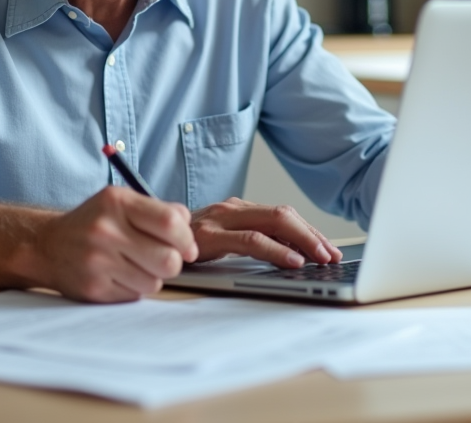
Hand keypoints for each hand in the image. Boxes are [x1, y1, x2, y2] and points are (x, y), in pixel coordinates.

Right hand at [41, 186, 197, 302]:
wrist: (47, 246)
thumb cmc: (94, 223)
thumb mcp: (122, 203)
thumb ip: (159, 211)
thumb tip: (189, 234)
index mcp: (117, 202)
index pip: (171, 222)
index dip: (186, 238)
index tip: (186, 247)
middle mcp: (105, 230)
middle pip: (168, 259)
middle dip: (174, 263)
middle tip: (163, 259)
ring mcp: (97, 261)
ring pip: (154, 282)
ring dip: (152, 277)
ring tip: (136, 266)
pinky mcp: (93, 288)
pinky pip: (135, 295)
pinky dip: (134, 288)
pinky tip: (119, 276)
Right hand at [190, 197, 342, 266]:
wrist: (138, 239)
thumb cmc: (179, 247)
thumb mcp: (217, 242)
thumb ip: (244, 242)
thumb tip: (288, 257)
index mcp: (236, 209)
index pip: (281, 215)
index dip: (308, 231)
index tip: (328, 249)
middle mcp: (231, 209)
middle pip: (282, 215)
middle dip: (312, 235)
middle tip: (332, 255)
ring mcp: (220, 220)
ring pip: (273, 223)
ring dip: (302, 241)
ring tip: (320, 259)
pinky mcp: (209, 236)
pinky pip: (250, 240)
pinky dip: (276, 250)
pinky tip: (292, 261)